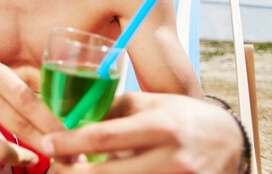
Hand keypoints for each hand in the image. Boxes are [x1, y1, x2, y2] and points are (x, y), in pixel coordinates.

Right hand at [0, 49, 62, 171]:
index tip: (68, 135)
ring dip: (20, 159)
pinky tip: (0, 160)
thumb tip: (60, 97)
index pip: (26, 100)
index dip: (50, 121)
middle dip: (45, 145)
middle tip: (63, 156)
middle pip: (17, 126)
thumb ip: (28, 80)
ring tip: (29, 157)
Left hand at [41, 93, 243, 173]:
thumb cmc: (179, 115)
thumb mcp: (147, 104)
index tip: (46, 143)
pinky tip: (103, 173)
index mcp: (159, 126)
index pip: (104, 137)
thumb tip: (71, 118)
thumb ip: (111, 111)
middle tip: (54, 165)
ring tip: (76, 169)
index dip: (69, 142)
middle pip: (107, 173)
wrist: (226, 141)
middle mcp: (170, 158)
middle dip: (73, 171)